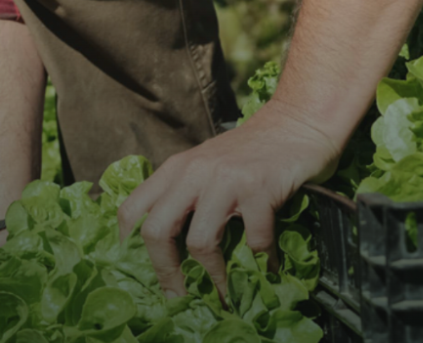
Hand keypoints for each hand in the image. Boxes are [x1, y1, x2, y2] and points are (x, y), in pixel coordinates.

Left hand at [114, 100, 338, 299]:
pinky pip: (254, 241)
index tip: (141, 274)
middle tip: (180, 299)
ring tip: (224, 296)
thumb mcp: (206, 166)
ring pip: (200, 242)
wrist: (295, 124)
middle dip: (166, 273)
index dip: (128, 246)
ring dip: (213, 277)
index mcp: (174, 169)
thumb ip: (187, 195)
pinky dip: (260, 264)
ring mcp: (225, 180)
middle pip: (156, 231)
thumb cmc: (250, 152)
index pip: (132, 208)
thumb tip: (173, 250)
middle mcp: (192, 172)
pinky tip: (266, 270)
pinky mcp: (259, 189)